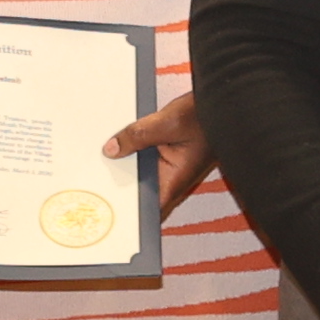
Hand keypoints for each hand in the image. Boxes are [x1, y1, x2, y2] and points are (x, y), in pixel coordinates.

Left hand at [112, 89, 216, 215]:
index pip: (147, 211)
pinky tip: (117, 141)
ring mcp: (169, 167)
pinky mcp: (167, 154)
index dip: (127, 215)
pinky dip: (132, 152)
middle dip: (117, 185)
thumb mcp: (168, 122)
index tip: (106, 211)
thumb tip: (112, 149)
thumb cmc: (209, 118)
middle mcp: (171, 178)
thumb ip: (137, 135)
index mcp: (174, 181)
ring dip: (124, 165)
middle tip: (93, 179)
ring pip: (139, 173)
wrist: (226, 103)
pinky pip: (144, 158)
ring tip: (102, 156)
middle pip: (138, 192)